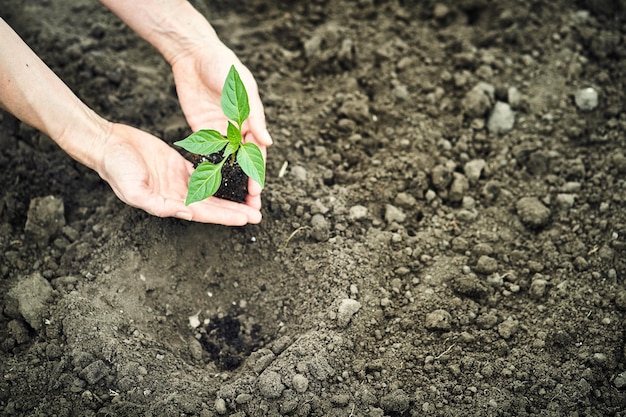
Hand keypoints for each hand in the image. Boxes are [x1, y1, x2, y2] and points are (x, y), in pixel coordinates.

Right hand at [97, 123, 261, 224]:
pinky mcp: (179, 165)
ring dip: (231, 196)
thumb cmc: (115, 167)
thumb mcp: (133, 189)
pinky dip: (220, 176)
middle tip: (258, 214)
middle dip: (235, 210)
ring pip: (212, 191)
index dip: (227, 216)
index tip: (247, 218)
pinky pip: (205, 173)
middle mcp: (177, 196)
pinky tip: (236, 178)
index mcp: (169, 203)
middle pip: (213, 205)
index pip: (205, 213)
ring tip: (252, 199)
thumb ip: (158, 205)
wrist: (107, 144)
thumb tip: (186, 214)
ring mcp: (180, 181)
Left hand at [169, 42, 271, 211]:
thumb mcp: (243, 88)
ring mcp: (219, 132)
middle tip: (248, 207)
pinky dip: (211, 169)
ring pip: (226, 163)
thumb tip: (268, 142)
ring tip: (231, 203)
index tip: (257, 192)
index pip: (257, 153)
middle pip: (243, 163)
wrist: (194, 53)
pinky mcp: (201, 130)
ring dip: (230, 183)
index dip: (257, 174)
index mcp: (251, 121)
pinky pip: (207, 153)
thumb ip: (254, 116)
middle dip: (246, 185)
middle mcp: (237, 130)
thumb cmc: (224, 66)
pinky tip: (210, 186)